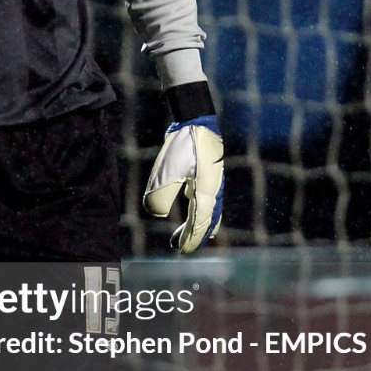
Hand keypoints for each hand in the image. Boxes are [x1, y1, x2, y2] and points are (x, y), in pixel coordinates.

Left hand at [142, 116, 223, 253]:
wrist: (196, 120)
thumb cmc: (183, 144)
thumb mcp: (166, 171)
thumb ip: (160, 195)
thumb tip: (157, 214)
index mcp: (207, 192)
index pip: (200, 222)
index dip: (191, 238)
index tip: (181, 250)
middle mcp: (214, 190)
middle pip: (208, 220)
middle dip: (196, 235)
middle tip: (182, 247)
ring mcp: (213, 182)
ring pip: (209, 211)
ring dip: (198, 224)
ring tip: (184, 235)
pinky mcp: (208, 174)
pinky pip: (207, 199)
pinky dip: (200, 210)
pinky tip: (191, 208)